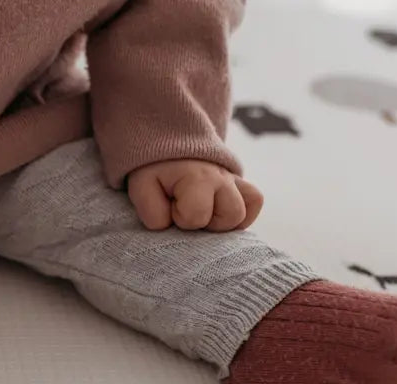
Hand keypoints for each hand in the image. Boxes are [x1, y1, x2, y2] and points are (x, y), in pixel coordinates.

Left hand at [127, 159, 262, 232]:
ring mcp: (233, 179)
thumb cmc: (153, 172)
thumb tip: (170, 225)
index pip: (197, 216)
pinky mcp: (239, 182)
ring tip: (201, 211)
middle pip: (231, 217)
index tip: (169, 205)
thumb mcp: (141, 188)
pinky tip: (218, 213)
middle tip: (186, 210)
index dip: (179, 218)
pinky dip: (241, 214)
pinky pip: (254, 202)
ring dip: (222, 221)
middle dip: (205, 222)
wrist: (165, 145)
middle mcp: (222, 177)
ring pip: (245, 213)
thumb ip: (151, 211)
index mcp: (197, 177)